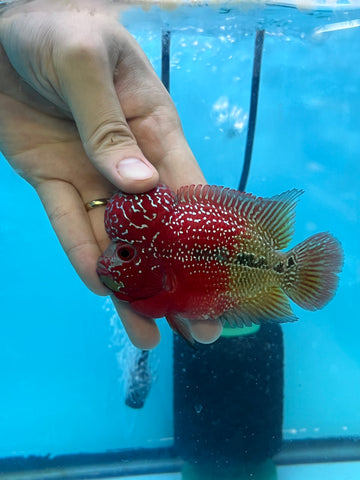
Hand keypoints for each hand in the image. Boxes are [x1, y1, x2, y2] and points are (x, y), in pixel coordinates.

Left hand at [0, 0, 221, 347]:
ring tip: (149, 333)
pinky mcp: (52, 180)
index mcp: (155, 129)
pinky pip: (67, 223)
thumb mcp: (88, 64)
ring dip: (131, 286)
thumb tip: (140, 189)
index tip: (223, 281)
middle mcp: (130, 161)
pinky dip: (83, 255)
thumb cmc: (59, 27)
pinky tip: (100, 289)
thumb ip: (110, 127)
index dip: (206, 237)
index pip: (189, 190)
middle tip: (199, 328)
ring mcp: (91, 175)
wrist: (0, 28)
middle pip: (158, 229)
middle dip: (176, 278)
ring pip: (115, 239)